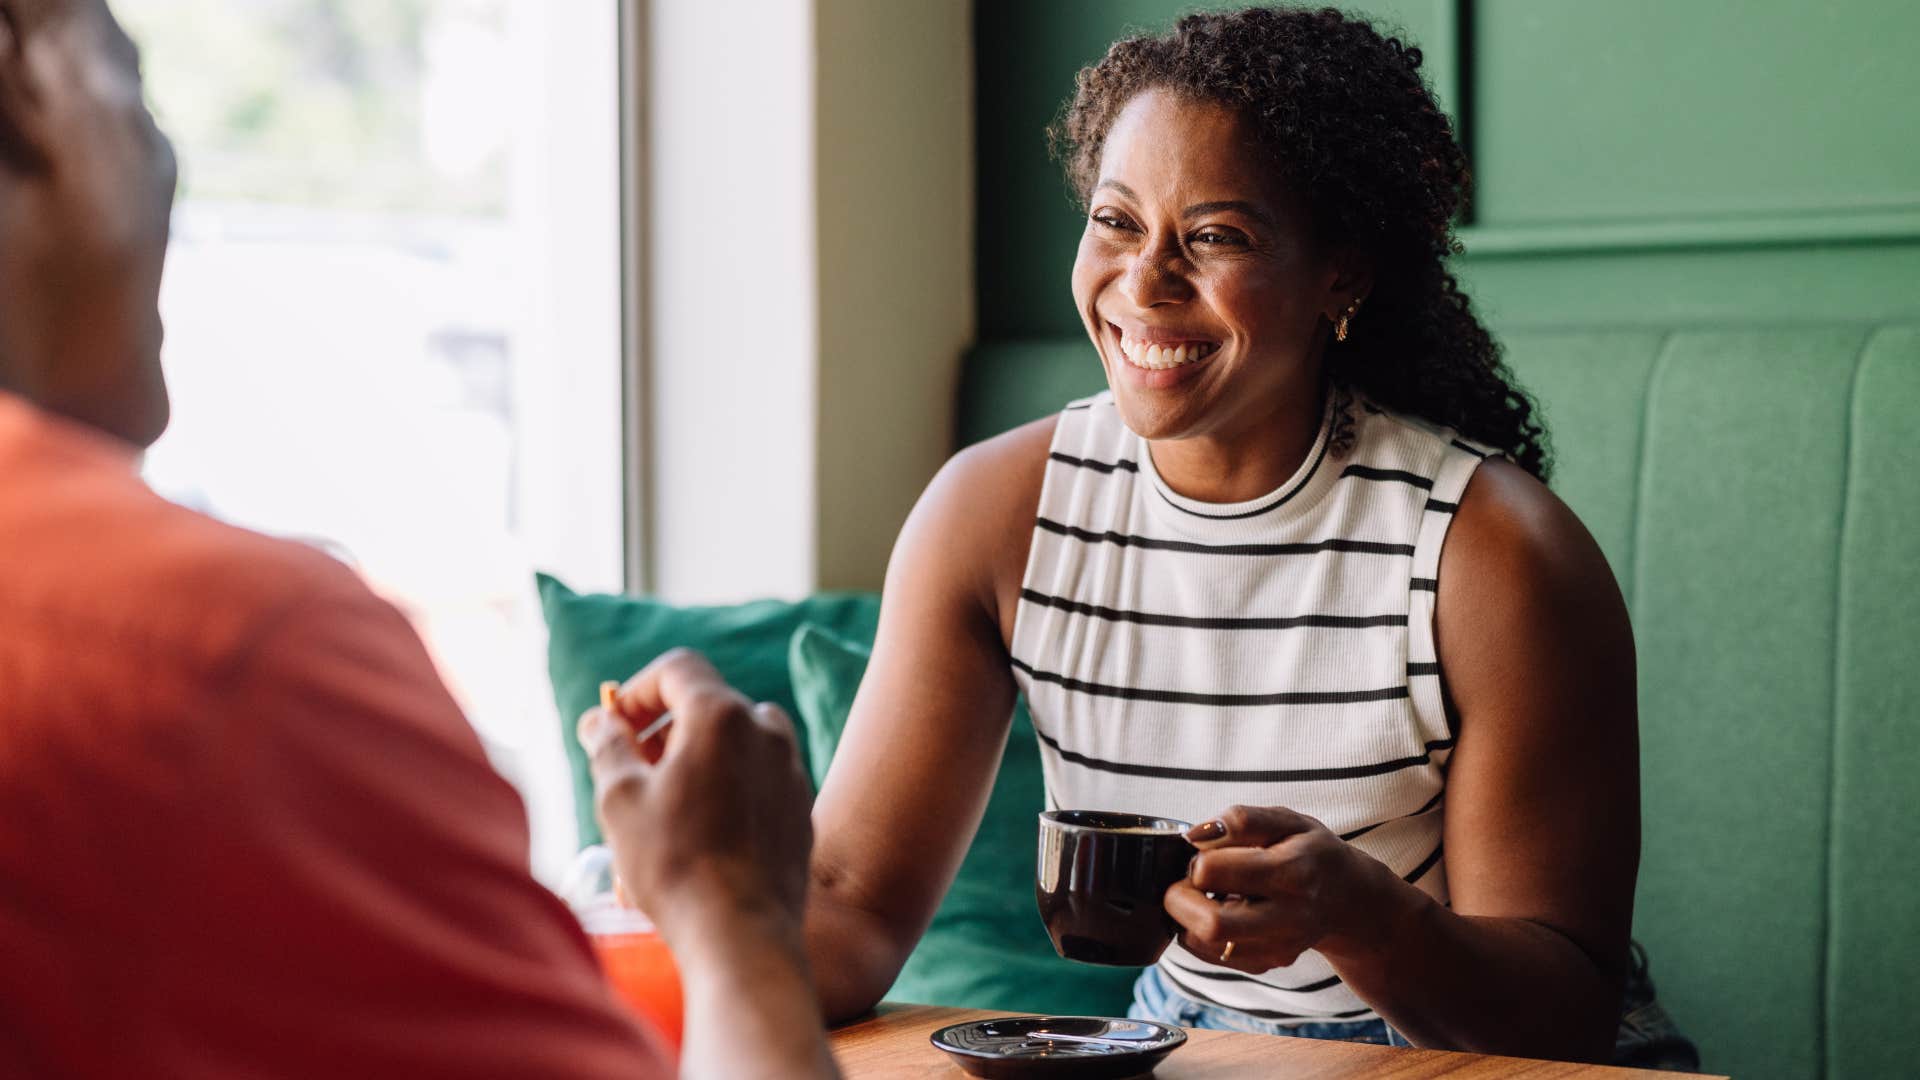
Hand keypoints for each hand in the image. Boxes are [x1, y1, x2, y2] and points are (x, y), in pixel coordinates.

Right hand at [576, 648, 813, 942]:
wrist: (742, 933)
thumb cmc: (674, 863)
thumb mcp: (620, 799)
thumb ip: (609, 746)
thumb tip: (599, 720)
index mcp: (722, 716)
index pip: (678, 669)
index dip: (637, 690)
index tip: (614, 725)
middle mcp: (766, 731)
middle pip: (709, 702)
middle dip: (664, 725)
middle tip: (631, 764)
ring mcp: (790, 768)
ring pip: (738, 738)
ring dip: (699, 752)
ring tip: (666, 796)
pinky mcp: (800, 806)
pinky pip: (758, 775)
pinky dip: (728, 782)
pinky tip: (702, 826)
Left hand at [1164, 805, 1381, 973]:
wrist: (1348, 898)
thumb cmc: (1312, 852)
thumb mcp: (1288, 820)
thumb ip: (1242, 820)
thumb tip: (1195, 836)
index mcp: (1291, 871)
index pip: (1214, 872)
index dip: (1195, 859)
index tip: (1200, 852)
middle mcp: (1288, 917)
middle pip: (1211, 924)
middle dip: (1179, 899)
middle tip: (1184, 881)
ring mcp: (1278, 947)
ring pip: (1207, 945)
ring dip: (1186, 918)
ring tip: (1202, 895)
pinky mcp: (1268, 963)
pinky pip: (1213, 956)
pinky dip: (1199, 934)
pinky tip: (1215, 912)